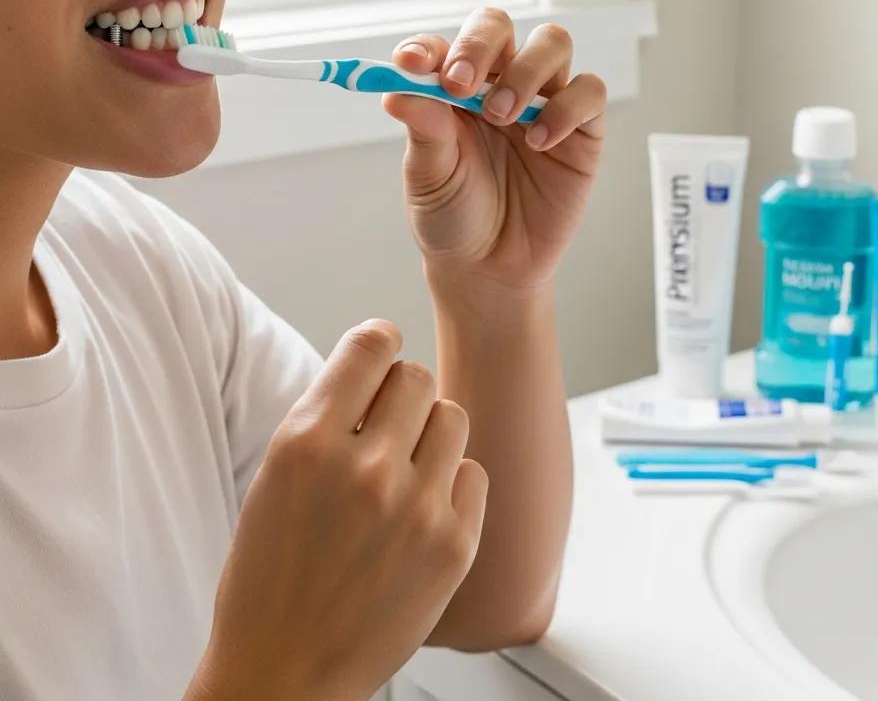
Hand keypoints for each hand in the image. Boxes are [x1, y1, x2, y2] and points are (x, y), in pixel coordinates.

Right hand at [188, 319, 487, 700]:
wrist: (284, 673)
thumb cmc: (270, 574)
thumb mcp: (275, 477)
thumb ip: (329, 415)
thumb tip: (382, 361)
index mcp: (305, 444)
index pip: (371, 344)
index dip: (378, 343)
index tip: (380, 355)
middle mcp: (364, 469)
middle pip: (416, 376)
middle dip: (400, 394)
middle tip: (384, 428)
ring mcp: (415, 508)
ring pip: (452, 415)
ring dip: (429, 433)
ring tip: (405, 468)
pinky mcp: (453, 545)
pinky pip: (473, 471)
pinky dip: (452, 482)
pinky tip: (422, 509)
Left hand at [383, 8, 607, 293]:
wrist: (490, 268)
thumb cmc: (454, 216)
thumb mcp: (428, 177)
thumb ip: (423, 130)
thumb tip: (399, 89)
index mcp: (454, 90)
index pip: (443, 46)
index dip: (428, 47)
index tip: (413, 65)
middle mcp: (499, 84)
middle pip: (498, 27)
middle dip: (479, 46)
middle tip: (461, 86)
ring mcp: (543, 101)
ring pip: (552, 43)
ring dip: (524, 72)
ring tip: (501, 118)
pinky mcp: (582, 128)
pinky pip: (589, 91)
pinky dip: (566, 107)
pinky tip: (540, 143)